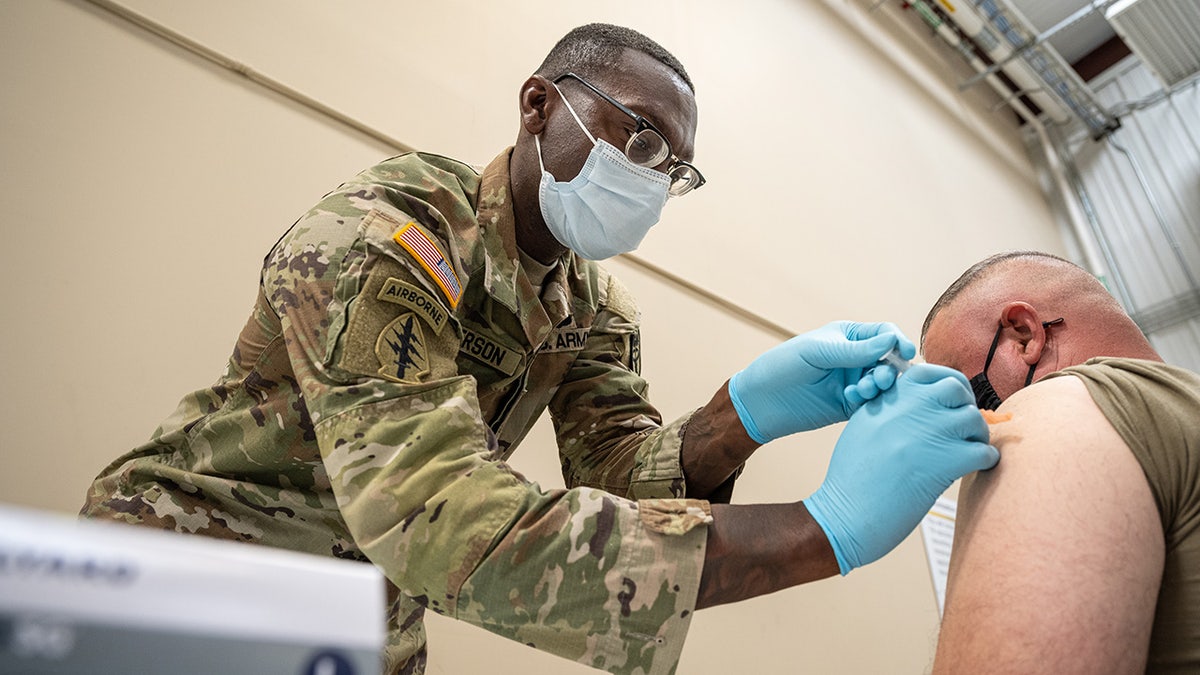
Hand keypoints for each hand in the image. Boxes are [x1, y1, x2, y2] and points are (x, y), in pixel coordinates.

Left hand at [727, 321, 914, 442]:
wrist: (760, 402)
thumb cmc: (783, 366)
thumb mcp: (817, 352)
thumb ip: (854, 350)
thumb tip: (892, 340)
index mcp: (849, 336)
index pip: (884, 333)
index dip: (897, 341)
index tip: (904, 353)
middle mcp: (856, 358)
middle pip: (890, 360)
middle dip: (890, 368)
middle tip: (879, 379)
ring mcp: (854, 381)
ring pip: (884, 383)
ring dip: (881, 385)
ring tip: (864, 390)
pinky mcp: (850, 405)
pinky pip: (872, 402)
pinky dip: (870, 400)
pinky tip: (852, 398)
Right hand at [803, 364, 998, 573]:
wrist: (848, 510)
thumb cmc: (854, 475)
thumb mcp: (865, 425)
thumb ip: (892, 407)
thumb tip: (924, 403)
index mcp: (890, 396)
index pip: (931, 373)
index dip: (948, 385)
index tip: (950, 402)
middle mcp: (912, 407)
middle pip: (958, 390)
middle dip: (965, 407)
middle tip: (962, 429)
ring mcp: (931, 432)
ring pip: (975, 420)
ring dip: (977, 436)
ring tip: (967, 453)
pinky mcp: (947, 461)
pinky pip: (984, 452)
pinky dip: (985, 461)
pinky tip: (974, 469)